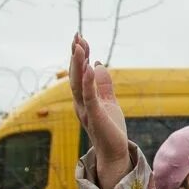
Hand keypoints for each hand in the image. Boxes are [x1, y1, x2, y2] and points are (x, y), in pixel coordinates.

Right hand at [69, 33, 130, 188]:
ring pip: (78, 83)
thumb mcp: (109, 102)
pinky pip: (90, 96)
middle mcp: (81, 103)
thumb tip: (98, 64)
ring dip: (78, 64)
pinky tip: (90, 66)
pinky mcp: (95, 116)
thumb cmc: (110, 129)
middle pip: (75, 75)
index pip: (80, 73)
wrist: (114, 153)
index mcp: (84, 99)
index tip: (81, 39)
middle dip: (76, 55)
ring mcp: (86, 110)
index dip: (80, 56)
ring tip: (79, 46)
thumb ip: (103, 84)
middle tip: (77, 36)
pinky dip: (88, 81)